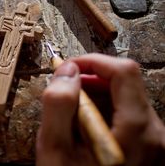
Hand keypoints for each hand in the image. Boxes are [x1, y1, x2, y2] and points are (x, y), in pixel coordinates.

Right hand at [36, 53, 164, 165]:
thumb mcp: (55, 150)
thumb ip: (58, 105)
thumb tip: (66, 70)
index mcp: (136, 129)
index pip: (123, 71)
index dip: (93, 61)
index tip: (67, 67)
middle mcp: (153, 132)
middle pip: (125, 81)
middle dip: (90, 77)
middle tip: (63, 89)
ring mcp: (154, 140)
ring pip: (125, 95)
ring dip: (94, 93)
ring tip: (70, 110)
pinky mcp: (148, 144)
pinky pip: (126, 111)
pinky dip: (103, 107)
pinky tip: (84, 123)